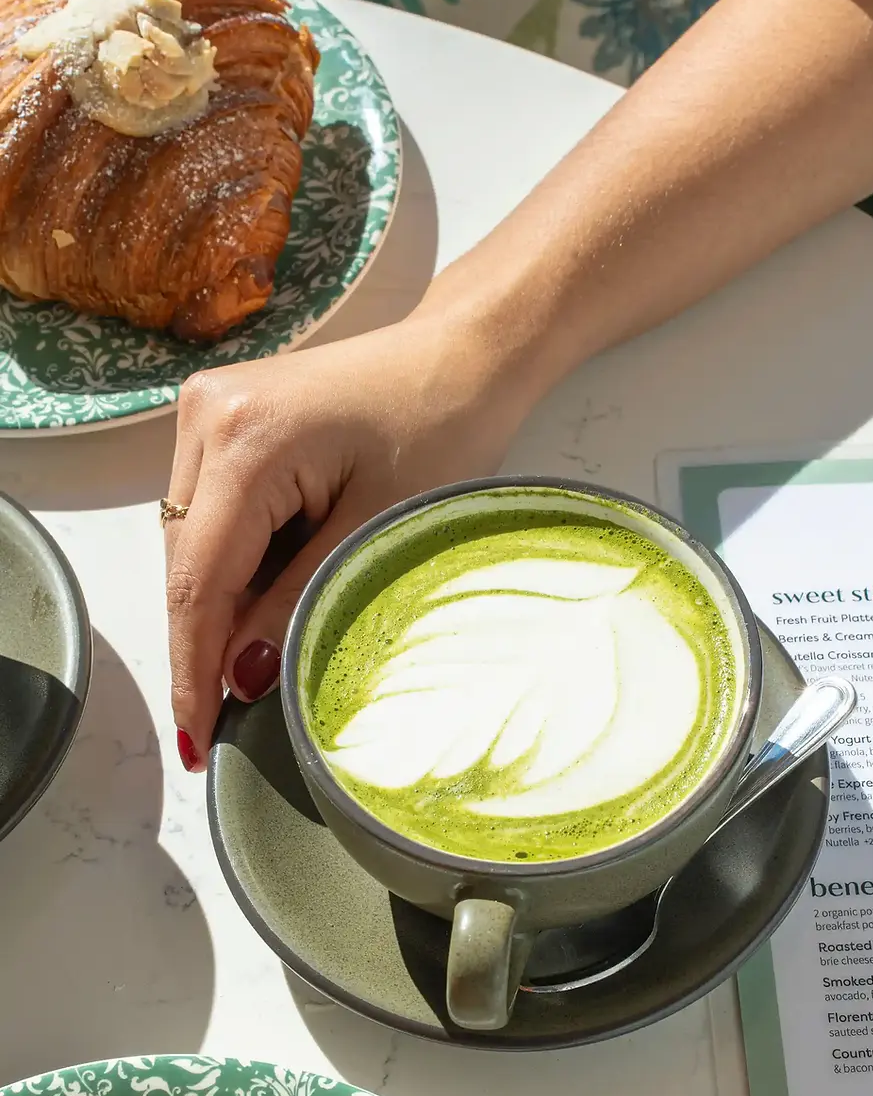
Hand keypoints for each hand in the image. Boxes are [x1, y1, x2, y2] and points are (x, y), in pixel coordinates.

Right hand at [165, 309, 529, 771]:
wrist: (462, 354)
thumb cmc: (442, 429)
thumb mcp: (374, 529)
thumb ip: (297, 603)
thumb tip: (240, 680)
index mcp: (243, 440)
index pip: (197, 580)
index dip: (193, 669)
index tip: (197, 741)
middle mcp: (204, 417)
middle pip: (185, 563)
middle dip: (206, 644)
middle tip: (227, 724)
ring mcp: (206, 411)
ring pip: (192, 542)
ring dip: (221, 606)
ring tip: (254, 668)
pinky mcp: (222, 418)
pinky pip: (212, 513)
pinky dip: (236, 565)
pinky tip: (268, 600)